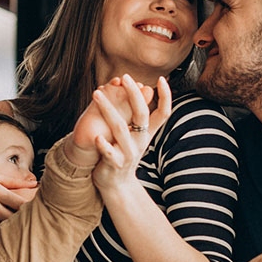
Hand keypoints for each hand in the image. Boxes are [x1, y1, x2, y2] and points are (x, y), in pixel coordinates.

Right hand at [0, 168, 36, 233]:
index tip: (36, 210)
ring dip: (8, 226)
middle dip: (21, 219)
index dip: (30, 209)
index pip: (21, 204)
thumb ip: (13, 182)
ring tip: (14, 225)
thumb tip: (35, 184)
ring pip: (2, 227)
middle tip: (29, 220)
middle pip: (14, 218)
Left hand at [89, 75, 170, 190]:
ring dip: (108, 110)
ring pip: (120, 129)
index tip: (161, 79)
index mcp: (147, 132)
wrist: (117, 184)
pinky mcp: (115, 164)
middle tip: (125, 77)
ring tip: (96, 94)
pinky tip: (96, 136)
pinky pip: (110, 153)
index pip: (163, 113)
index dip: (165, 97)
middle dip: (134, 95)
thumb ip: (136, 116)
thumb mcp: (135, 135)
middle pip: (142, 115)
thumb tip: (140, 88)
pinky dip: (104, 145)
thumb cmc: (123, 153)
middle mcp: (141, 141)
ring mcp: (129, 153)